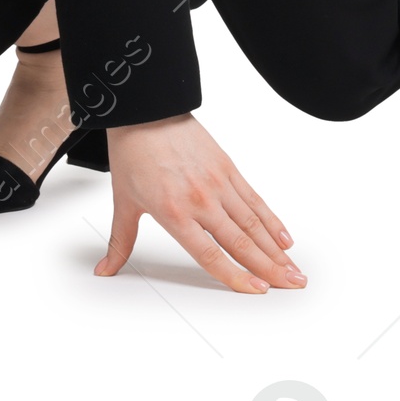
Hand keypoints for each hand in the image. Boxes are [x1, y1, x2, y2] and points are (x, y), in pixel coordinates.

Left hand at [95, 113, 305, 293]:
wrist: (144, 110)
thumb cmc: (133, 152)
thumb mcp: (123, 202)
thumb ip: (121, 242)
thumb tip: (104, 270)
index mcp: (175, 212)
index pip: (211, 254)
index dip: (236, 276)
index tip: (258, 290)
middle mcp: (200, 199)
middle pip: (241, 242)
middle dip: (270, 268)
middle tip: (292, 285)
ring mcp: (217, 182)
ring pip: (253, 223)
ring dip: (276, 249)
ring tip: (294, 269)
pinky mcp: (227, 166)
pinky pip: (253, 198)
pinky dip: (271, 219)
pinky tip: (283, 236)